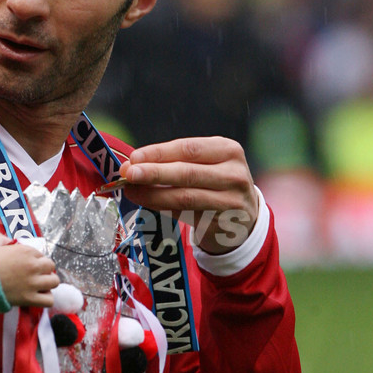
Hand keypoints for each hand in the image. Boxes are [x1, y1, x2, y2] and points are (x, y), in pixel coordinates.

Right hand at [0, 232, 58, 306]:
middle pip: (51, 266)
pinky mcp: (29, 299)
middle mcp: (33, 266)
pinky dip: (45, 299)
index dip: (34, 260)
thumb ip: (0, 238)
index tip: (27, 264)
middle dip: (44, 270)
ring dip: (48, 283)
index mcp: (26, 251)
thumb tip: (7, 241)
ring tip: (39, 286)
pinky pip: (49, 300)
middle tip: (34, 275)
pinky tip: (37, 296)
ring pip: (54, 282)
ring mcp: (32, 283)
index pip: (41, 255)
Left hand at [117, 137, 259, 254]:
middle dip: (154, 173)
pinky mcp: (222, 223)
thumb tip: (132, 164)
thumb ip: (172, 162)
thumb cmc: (215, 182)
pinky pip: (185, 215)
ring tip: (132, 191)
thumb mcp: (204, 164)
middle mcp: (233, 174)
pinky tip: (147, 203)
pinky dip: (163, 208)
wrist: (244, 215)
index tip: (134, 157)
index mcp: (228, 150)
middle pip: (187, 173)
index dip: (159, 153)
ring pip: (185, 197)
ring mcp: (230, 201)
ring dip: (153, 194)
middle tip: (129, 174)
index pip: (188, 148)